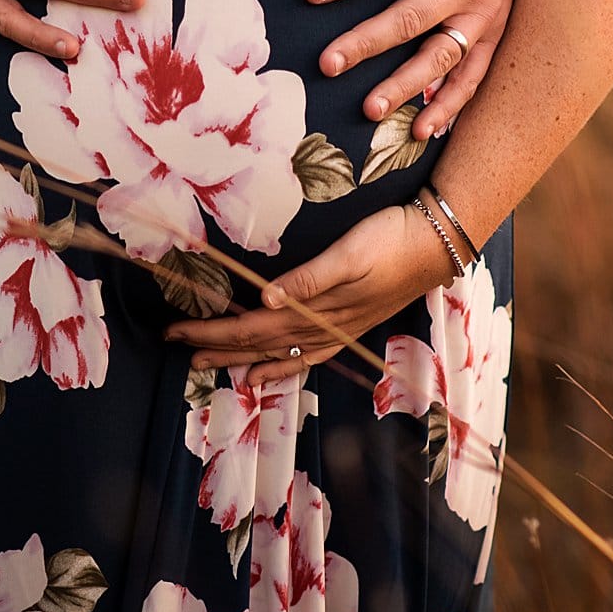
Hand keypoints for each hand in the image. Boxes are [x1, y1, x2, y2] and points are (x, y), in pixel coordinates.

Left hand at [162, 204, 457, 386]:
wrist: (437, 244)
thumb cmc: (392, 239)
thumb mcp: (350, 252)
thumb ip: (310, 278)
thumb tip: (266, 298)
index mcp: (315, 309)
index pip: (251, 326)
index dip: (212, 331)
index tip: (174, 332)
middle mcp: (321, 326)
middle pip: (257, 342)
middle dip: (214, 346)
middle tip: (175, 347)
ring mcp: (336, 330)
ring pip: (277, 352)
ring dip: (240, 359)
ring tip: (206, 365)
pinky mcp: (348, 325)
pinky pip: (305, 356)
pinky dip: (281, 366)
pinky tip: (266, 372)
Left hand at [305, 0, 544, 139]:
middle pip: (410, 19)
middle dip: (366, 43)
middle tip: (326, 64)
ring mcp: (486, 16)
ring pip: (440, 59)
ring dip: (405, 87)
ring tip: (368, 111)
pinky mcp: (496, 36)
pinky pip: (473, 78)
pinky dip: (450, 108)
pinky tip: (420, 132)